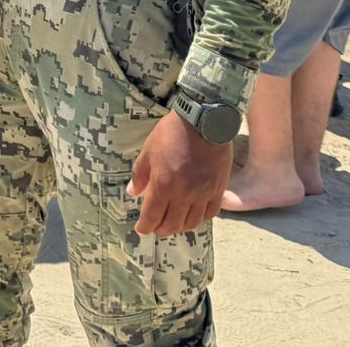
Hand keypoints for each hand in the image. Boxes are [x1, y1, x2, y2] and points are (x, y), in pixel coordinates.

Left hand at [127, 111, 233, 235]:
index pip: (152, 217)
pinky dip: (200, 219)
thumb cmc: (172, 133)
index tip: (141, 228)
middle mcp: (183, 195)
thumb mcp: (149, 150)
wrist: (204, 121)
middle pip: (172, 225)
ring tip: (173, 223)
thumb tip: (131, 193)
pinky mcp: (218, 189)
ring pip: (191, 223)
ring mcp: (203, 194)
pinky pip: (210, 214)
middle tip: (155, 227)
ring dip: (180, 227)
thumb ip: (140, 175)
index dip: (145, 227)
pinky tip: (193, 215)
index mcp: (163, 185)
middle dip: (160, 229)